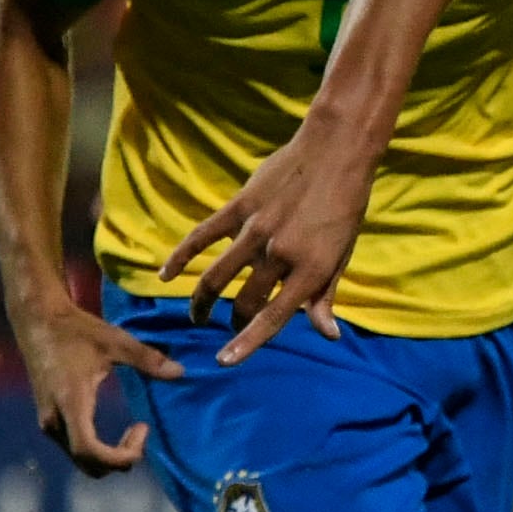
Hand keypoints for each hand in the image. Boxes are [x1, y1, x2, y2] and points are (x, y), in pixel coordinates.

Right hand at [13, 293, 183, 476]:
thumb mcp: (115, 341)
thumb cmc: (76, 331)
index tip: (143, 431)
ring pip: (78, 459)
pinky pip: (73, 448)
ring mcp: (48, 422)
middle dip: (118, 459)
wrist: (38, 323)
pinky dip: (97, 449)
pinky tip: (116, 430)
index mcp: (71, 403)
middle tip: (143, 432)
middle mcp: (54, 421)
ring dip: (108, 456)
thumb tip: (180, 372)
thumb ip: (147, 359)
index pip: (89, 450)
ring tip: (135, 430)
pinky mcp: (48, 420)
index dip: (118, 456)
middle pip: (85, 463)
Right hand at [160, 126, 374, 363]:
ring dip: (203, 301)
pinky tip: (166, 274)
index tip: (225, 361)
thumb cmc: (346, 204)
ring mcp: (257, 230)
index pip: (274, 317)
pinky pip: (202, 237)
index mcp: (312, 269)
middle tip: (233, 324)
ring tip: (199, 314)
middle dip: (236, 320)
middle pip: (245, 301)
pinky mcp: (240, 207)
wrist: (337, 151)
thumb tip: (328, 335)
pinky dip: (180, 256)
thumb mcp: (343, 252)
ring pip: (216, 277)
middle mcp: (281, 254)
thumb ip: (327, 295)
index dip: (248, 343)